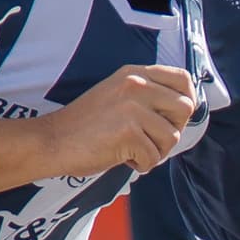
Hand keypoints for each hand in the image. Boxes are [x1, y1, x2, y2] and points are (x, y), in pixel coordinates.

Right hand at [0, 63, 196, 193]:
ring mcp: (133, 108)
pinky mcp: (129, 133)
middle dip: (173, 130)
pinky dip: (141, 166)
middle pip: (184, 109)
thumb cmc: (84, 125)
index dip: (186, 101)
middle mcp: (136, 85)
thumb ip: (146, 96)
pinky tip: (123, 159)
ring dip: (156, 152)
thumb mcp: (117, 95)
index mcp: (135, 73)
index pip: (183, 79)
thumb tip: (183, 111)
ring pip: (172, 136)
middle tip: (151, 140)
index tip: (172, 119)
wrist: (52, 141)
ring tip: (134, 152)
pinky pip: (153, 157)